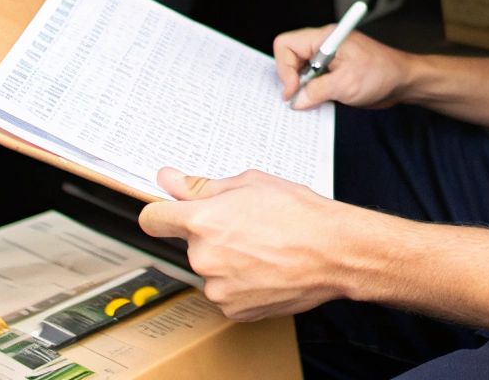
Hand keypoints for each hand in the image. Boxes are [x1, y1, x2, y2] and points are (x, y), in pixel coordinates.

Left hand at [140, 167, 355, 320]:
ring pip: (210, 270)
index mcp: (202, 221)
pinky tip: (266, 269)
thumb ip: (203, 187)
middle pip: (190, 244)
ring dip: (227, 261)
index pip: (153, 219)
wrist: (335, 252)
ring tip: (263, 249)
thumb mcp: (251, 184)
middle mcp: (203, 257)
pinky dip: (241, 283)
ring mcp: (217, 288)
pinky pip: (226, 293)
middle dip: (211, 236)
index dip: (162, 213)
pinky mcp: (233, 310)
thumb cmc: (300, 214)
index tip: (170, 214)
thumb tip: (169, 179)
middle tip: (247, 227)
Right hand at [273, 25, 412, 109]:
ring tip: (313, 101)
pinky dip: (312, 93)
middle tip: (301, 98)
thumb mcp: (346, 84)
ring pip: (300, 72)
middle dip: (292, 79)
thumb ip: (316, 91)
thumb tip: (296, 100)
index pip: (286, 44)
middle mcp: (323, 46)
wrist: (403, 82)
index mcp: (325, 39)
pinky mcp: (332, 73)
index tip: (293, 89)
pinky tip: (320, 103)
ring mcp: (328, 60)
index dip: (284, 68)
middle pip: (290, 58)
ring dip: (303, 89)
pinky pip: (312, 81)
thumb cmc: (382, 73)